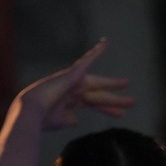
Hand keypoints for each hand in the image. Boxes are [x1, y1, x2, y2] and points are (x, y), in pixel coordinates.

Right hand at [17, 39, 136, 132]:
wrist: (31, 112)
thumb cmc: (40, 118)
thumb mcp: (58, 121)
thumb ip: (67, 119)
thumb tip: (75, 120)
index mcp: (68, 101)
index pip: (92, 104)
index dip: (107, 110)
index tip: (121, 116)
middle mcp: (72, 90)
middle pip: (98, 95)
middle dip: (114, 100)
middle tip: (133, 103)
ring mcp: (72, 82)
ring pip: (97, 84)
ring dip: (112, 84)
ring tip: (128, 84)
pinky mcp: (72, 74)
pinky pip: (87, 60)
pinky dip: (95, 51)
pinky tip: (105, 43)